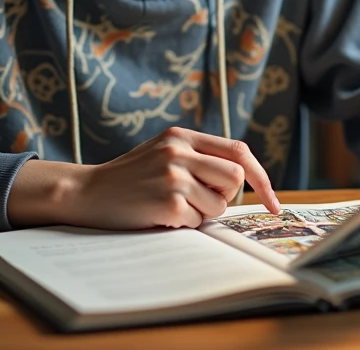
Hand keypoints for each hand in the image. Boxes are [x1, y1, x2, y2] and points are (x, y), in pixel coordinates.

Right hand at [7, 127, 280, 229]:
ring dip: (202, 214)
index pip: (239, 152)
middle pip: (235, 178)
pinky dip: (183, 224)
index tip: (273, 204)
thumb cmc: (129, 179)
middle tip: (200, 202)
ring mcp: (173, 175)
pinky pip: (197, 221)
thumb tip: (243, 180)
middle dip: (225, 197)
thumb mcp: (163, 154)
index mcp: (182, 136)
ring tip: (171, 207)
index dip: (263, 179)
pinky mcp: (168, 200)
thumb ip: (198, 157)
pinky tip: (158, 215)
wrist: (86, 192)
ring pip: (219, 204)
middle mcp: (179, 150)